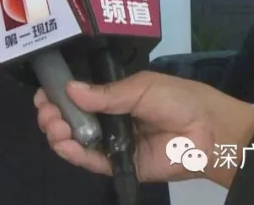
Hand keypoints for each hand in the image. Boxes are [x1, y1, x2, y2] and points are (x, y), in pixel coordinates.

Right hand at [34, 71, 253, 188]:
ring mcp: (111, 144)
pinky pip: (91, 162)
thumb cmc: (178, 100)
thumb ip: (106, 94)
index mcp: (112, 97)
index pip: (76, 97)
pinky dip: (73, 153)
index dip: (56, 95)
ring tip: (55, 125)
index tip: (43, 92)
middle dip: (51, 114)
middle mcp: (107, 120)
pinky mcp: (119, 165)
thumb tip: (70, 90)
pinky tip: (65, 142)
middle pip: (68, 120)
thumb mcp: (140, 87)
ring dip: (57, 133)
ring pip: (74, 141)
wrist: (209, 131)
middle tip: (47, 110)